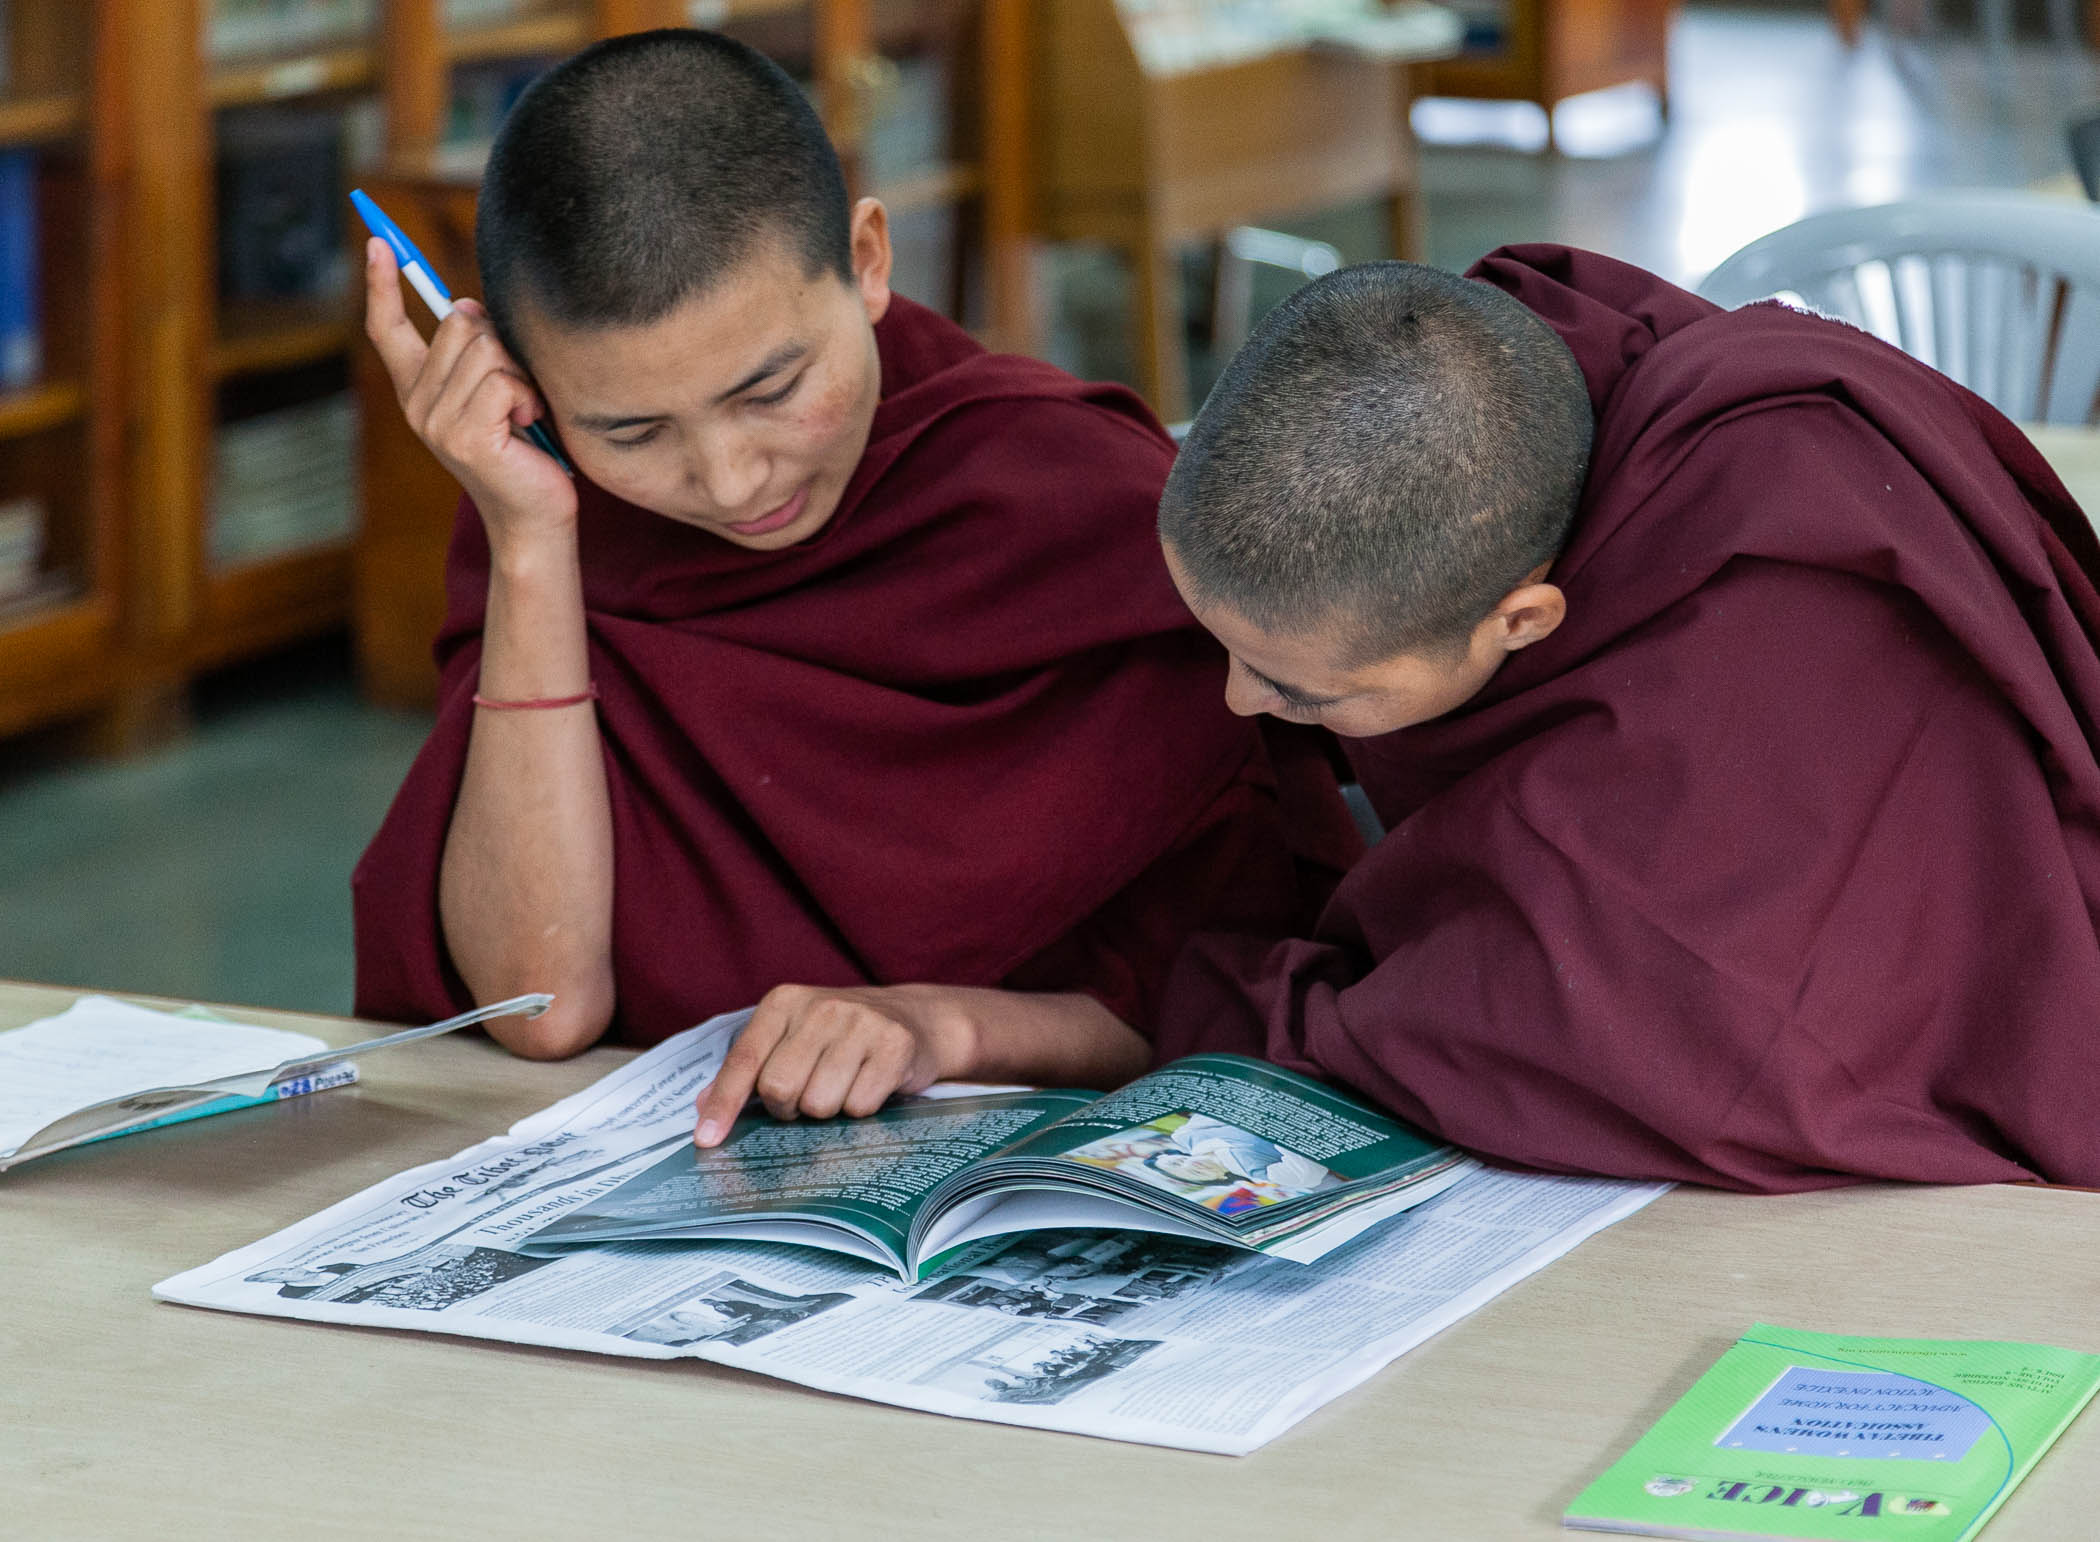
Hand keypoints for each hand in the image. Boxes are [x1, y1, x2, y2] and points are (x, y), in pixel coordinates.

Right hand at [362, 237, 576, 550]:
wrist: (534, 518)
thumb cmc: (525, 453)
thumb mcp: (497, 394)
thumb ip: (477, 353)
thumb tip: (464, 305)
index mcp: (418, 391)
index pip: (388, 329)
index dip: (382, 284)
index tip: (379, 243)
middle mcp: (416, 405)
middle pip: (458, 323)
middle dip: (501, 345)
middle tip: (517, 390)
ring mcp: (436, 422)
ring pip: (485, 348)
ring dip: (521, 374)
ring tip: (525, 412)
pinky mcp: (464, 436)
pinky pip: (502, 380)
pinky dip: (527, 396)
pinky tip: (529, 425)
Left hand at [693, 984, 975, 1145]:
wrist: (915, 1018)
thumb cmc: (839, 1037)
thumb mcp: (790, 1039)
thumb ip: (747, 1071)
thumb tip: (702, 1109)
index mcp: (784, 1002)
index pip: (744, 1059)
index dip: (724, 1104)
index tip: (707, 1141)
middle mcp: (821, 1006)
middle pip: (779, 1088)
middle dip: (789, 1107)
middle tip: (806, 1096)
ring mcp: (861, 1023)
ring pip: (820, 1103)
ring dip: (828, 1109)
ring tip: (842, 1085)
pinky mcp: (895, 1045)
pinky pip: (859, 1106)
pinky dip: (861, 1108)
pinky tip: (870, 1084)